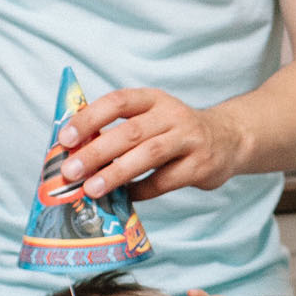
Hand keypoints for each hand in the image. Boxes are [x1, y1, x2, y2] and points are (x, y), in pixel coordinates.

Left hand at [59, 89, 244, 200]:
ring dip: (116, 173)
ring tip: (91, 189)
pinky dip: (141, 190)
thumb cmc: (176, 131)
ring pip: (148, 155)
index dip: (90, 118)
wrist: (229, 139)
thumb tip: (75, 153)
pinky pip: (165, 181)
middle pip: (130, 132)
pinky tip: (125, 196)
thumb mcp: (153, 117)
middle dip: (96, 152)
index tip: (65, 138)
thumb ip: (120, 129)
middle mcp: (173, 115)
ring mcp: (190, 140)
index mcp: (154, 99)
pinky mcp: (201, 165)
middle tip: (70, 171)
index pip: (118, 101)